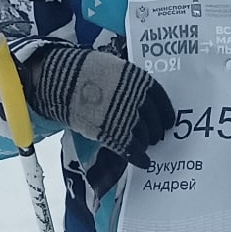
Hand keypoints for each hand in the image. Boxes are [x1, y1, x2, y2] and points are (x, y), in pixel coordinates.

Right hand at [24, 46, 173, 167]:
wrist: (62, 80)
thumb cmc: (84, 71)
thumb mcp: (113, 69)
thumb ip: (128, 83)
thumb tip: (135, 96)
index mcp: (139, 81)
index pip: (162, 100)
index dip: (166, 114)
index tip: (168, 121)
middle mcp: (138, 100)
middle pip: (155, 121)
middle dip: (157, 131)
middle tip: (156, 137)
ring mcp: (127, 117)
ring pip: (145, 136)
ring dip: (147, 143)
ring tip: (145, 146)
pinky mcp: (114, 134)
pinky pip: (133, 149)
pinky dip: (140, 158)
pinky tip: (144, 162)